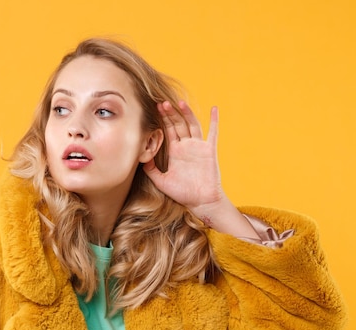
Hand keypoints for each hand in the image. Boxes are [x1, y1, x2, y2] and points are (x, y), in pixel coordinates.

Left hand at [144, 101, 258, 237]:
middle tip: (161, 103)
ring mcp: (198, 147)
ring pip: (192, 125)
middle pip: (178, 124)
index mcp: (175, 151)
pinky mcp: (209, 150)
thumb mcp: (161, 181)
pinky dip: (214, 121)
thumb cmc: (182, 193)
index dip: (162, 119)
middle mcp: (186, 146)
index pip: (167, 131)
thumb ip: (151, 169)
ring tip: (179, 102)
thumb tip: (141, 159)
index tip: (154, 108)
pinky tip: (214, 109)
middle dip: (170, 113)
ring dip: (186, 113)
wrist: (201, 201)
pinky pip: (213, 133)